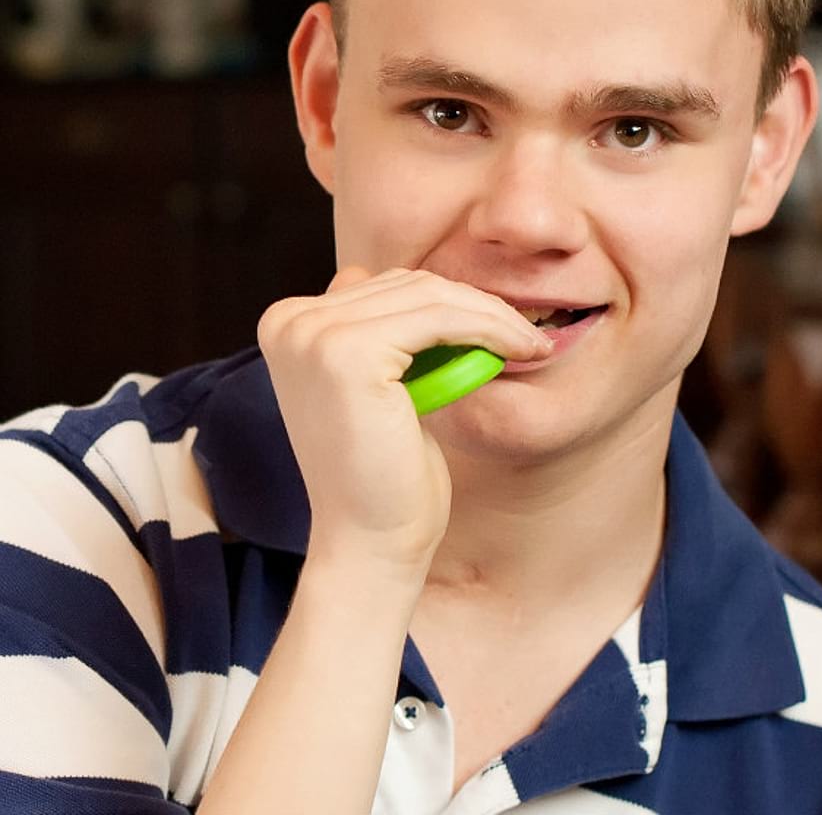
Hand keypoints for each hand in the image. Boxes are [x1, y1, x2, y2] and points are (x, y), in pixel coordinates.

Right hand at [257, 266, 551, 574]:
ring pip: (431, 297)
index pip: (386, 286)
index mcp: (288, 325)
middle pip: (409, 285)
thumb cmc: (383, 475)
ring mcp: (312, 335)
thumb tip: (388, 282)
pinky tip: (517, 352)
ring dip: (493, 317)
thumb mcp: (374, 387)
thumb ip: (372, 332)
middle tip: (526, 338)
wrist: (370, 543)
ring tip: (530, 345)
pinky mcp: (346, 352)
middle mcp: (289, 321)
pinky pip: (440, 318)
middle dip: (477, 306)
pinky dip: (489, 329)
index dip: (449, 303)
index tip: (498, 327)